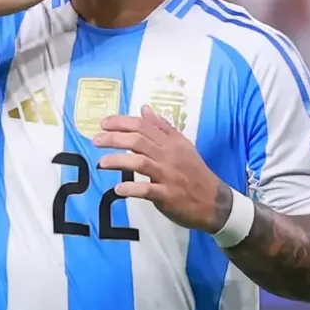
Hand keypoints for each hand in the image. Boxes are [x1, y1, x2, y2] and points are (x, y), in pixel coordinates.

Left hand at [94, 106, 232, 232]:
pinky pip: (146, 190)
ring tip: (101, 163)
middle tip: (96, 140)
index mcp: (171, 142)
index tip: (103, 123)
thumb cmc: (194, 172)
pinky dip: (131, 189)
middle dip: (114, 138)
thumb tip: (144, 108)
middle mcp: (169, 156)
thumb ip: (162, 127)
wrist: (214, 201)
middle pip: (138, 140)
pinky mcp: (168, 195)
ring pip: (140, 162)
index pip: (143, 126)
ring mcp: (168, 176)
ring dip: (118, 161)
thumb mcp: (182, 146)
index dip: (121, 122)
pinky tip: (118, 189)